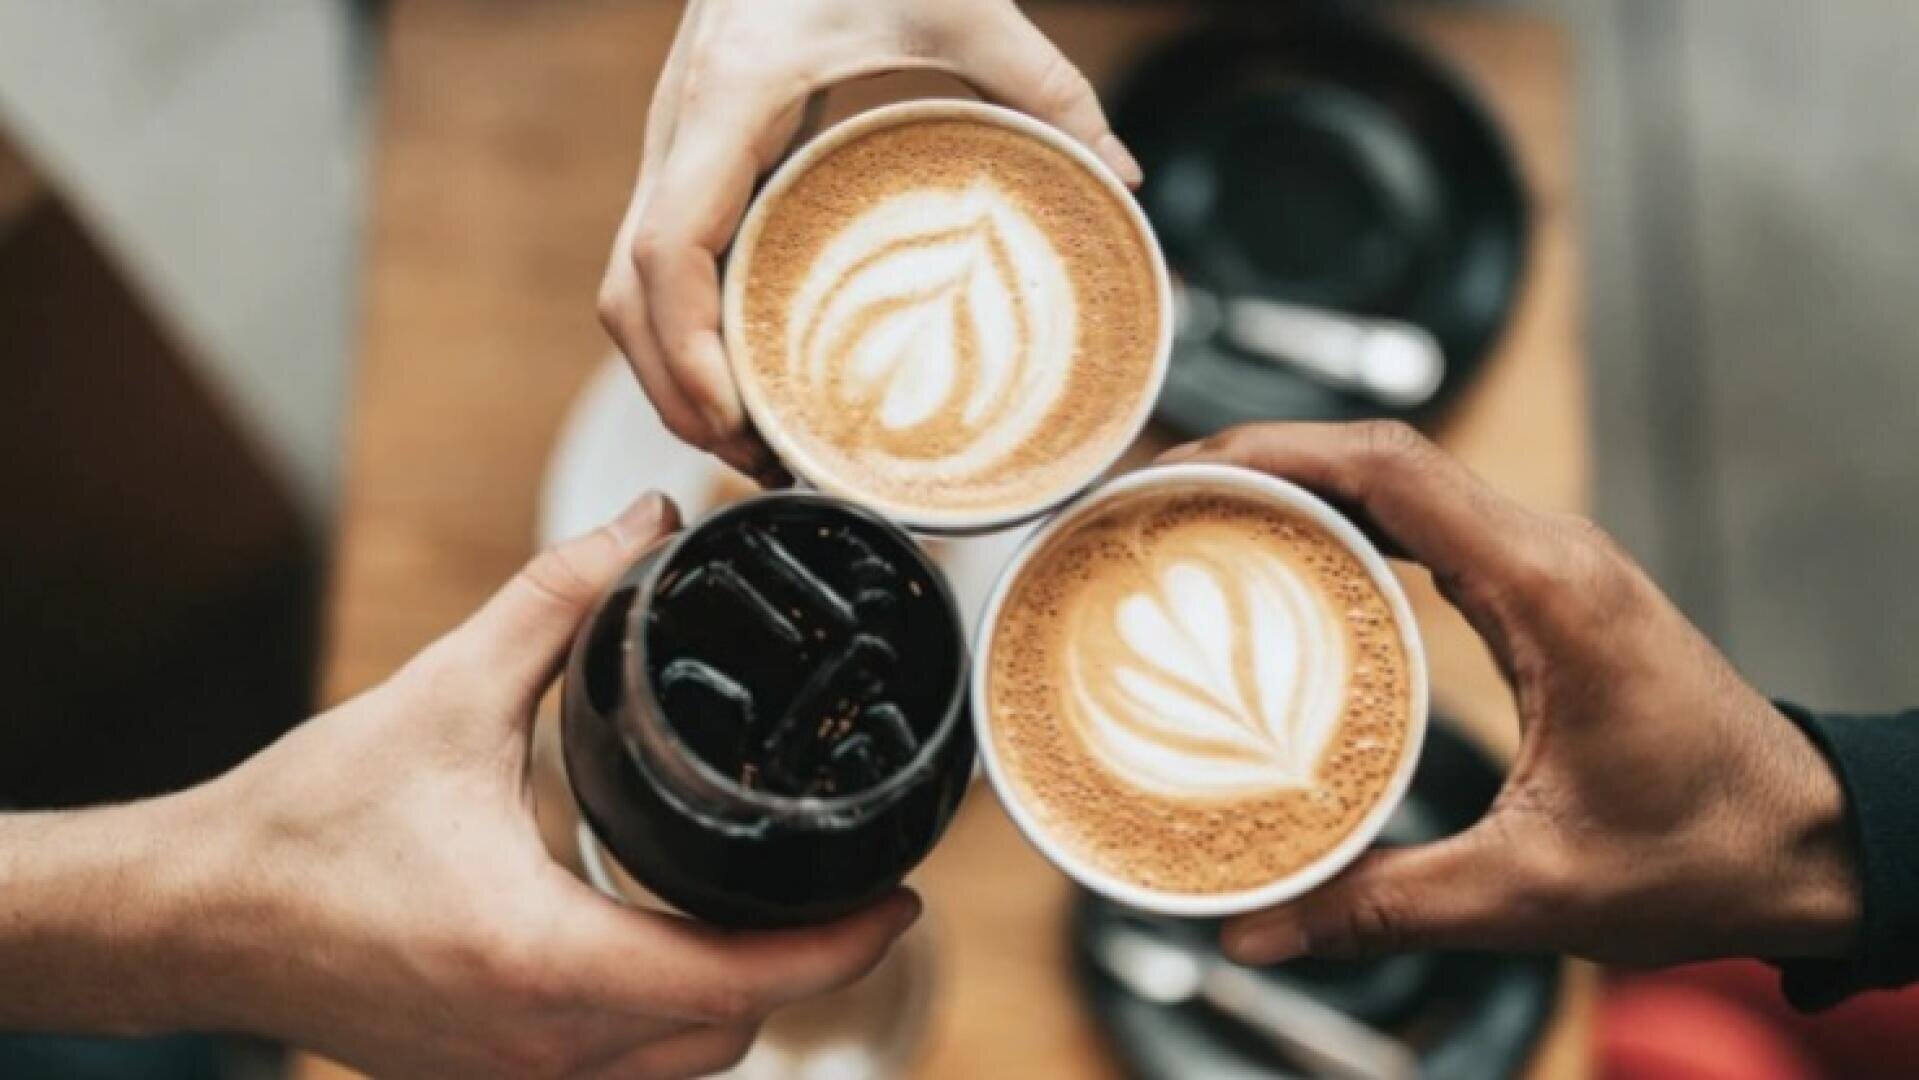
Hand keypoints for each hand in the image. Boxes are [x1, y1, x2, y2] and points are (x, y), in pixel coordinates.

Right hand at [161, 493, 917, 1076]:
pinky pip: (617, 1075)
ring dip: (735, 1000)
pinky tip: (669, 948)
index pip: (742, 981)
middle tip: (842, 886)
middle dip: (801, 968)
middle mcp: (539, 1046)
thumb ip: (557, 602)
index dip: (841, 946)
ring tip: (771, 911)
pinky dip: (666, 1022)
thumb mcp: (444, 696)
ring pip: (677, 1066)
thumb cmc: (305, 823)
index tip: (901, 898)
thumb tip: (641, 524)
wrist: (194, 916)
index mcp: (543, 959)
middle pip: (727, 1032)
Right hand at [598, 0, 1139, 479]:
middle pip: (627, 298)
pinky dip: (688, 334)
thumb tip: (1121, 172)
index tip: (734, 416)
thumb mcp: (957, 0)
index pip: (664, 250)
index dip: (684, 349)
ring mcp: (676, 150)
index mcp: (727, 100)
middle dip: (676, 392)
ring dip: (674, 375)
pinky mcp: (696, 160)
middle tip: (760, 463)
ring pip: (629, 291)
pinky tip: (749, 374)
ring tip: (755, 443)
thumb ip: (1041, 79)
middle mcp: (679, 133)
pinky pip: (664, 266)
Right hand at [1161, 423, 1860, 967]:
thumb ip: (1385, 904)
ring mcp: (1548, 565)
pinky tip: (1285, 568)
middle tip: (1156, 501)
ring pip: (1402, 482)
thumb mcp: (1533, 888)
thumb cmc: (1705, 851)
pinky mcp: (1543, 593)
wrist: (1810, 845)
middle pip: (1380, 457)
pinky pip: (1427, 526)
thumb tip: (1258, 928)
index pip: (1392, 467)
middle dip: (1259, 460)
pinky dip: (1346, 527)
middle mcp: (1549, 553)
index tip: (1180, 469)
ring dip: (1299, 486)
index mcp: (1549, 589)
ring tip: (1196, 521)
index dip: (1272, 451)